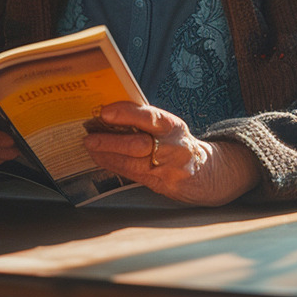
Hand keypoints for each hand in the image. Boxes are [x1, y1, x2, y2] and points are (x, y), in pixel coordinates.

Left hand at [82, 102, 260, 205]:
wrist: (207, 172)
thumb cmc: (179, 143)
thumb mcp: (169, 127)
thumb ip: (145, 120)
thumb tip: (109, 113)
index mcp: (173, 126)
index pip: (148, 116)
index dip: (125, 113)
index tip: (104, 112)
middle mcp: (172, 147)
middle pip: (138, 144)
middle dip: (110, 141)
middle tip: (89, 136)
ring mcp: (167, 169)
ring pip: (131, 163)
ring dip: (107, 155)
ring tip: (90, 146)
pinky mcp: (161, 185)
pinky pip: (132, 175)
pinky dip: (113, 165)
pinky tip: (101, 159)